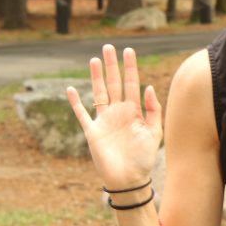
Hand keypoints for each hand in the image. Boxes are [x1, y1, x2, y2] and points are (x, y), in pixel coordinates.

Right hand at [67, 44, 162, 190]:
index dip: (130, 68)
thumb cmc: (144, 158)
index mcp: (134, 111)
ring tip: (94, 59)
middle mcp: (118, 112)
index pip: (131, 84)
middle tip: (109, 46)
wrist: (129, 179)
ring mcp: (104, 120)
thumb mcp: (155, 132)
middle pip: (114, 83)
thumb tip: (148, 87)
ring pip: (99, 93)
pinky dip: (75, 102)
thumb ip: (153, 110)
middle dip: (112, 65)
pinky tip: (70, 89)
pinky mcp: (92, 131)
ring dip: (96, 77)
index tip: (128, 50)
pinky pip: (81, 114)